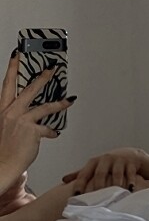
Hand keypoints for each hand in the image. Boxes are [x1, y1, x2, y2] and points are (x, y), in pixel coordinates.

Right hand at [0, 51, 74, 176]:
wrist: (1, 165)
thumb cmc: (3, 148)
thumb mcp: (5, 127)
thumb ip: (15, 117)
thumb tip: (30, 113)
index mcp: (2, 110)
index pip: (7, 84)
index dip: (11, 68)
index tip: (16, 55)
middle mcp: (11, 113)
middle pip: (29, 89)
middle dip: (42, 77)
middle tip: (52, 68)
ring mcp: (22, 121)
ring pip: (44, 106)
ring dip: (59, 103)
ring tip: (69, 99)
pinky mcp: (32, 131)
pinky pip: (48, 128)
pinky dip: (52, 131)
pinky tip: (55, 133)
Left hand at [63, 147, 144, 193]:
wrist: (129, 155)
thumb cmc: (108, 164)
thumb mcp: (94, 167)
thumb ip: (80, 174)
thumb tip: (63, 179)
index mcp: (94, 162)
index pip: (84, 174)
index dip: (80, 184)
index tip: (76, 196)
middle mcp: (106, 159)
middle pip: (100, 174)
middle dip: (98, 187)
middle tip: (96, 200)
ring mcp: (119, 160)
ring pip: (116, 174)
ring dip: (115, 185)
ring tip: (114, 196)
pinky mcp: (131, 163)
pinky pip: (131, 173)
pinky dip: (130, 182)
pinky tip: (130, 190)